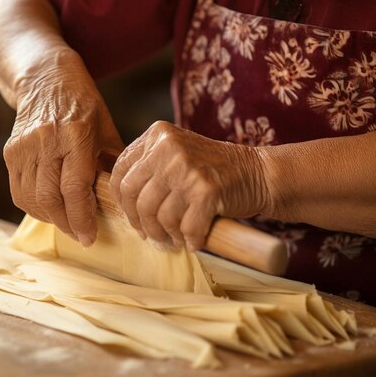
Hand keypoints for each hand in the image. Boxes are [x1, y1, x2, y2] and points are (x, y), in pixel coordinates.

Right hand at [4, 51, 122, 245]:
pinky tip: (48, 208)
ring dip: (50, 218)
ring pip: (31, 198)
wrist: (46, 77)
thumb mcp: (106, 128)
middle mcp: (46, 140)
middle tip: (80, 235)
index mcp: (75, 134)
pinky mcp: (10, 151)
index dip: (82, 218)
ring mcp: (24, 146)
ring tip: (66, 223)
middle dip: (66, 224)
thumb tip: (122, 200)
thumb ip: (111, 164)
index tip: (89, 237)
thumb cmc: (83, 103)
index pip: (75, 188)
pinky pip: (18, 191)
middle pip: (50, 198)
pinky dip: (33, 206)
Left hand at [109, 121, 267, 250]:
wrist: (259, 173)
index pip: (120, 171)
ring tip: (174, 239)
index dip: (120, 199)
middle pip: (133, 196)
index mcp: (157, 135)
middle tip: (150, 235)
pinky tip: (194, 241)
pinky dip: (189, 239)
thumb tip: (116, 199)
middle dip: (139, 222)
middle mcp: (169, 148)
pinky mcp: (206, 191)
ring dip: (164, 234)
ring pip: (157, 215)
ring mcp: (187, 168)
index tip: (131, 215)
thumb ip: (148, 166)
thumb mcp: (176, 154)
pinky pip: (185, 227)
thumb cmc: (213, 170)